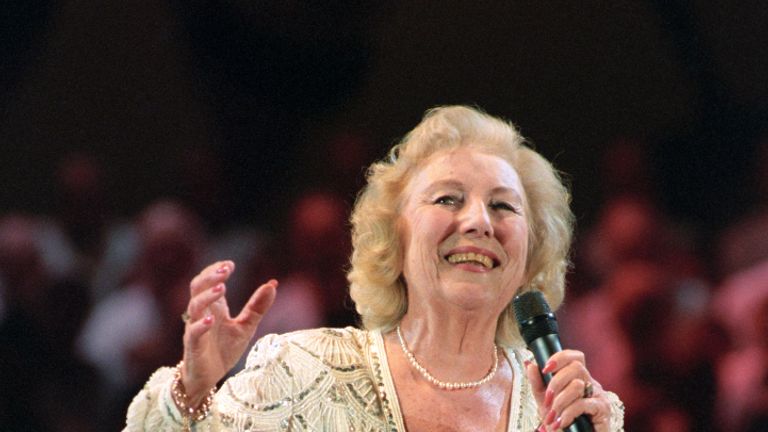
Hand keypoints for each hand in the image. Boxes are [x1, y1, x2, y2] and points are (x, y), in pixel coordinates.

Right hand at [181, 260, 276, 403]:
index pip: (208, 281)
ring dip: (207, 296)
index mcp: (214, 307)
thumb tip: (273, 283)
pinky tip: (211, 320)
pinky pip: (193, 333)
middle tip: (226, 269)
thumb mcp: (246, 326)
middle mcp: (202, 314)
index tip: (230, 265)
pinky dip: (200, 325)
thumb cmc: (223, 350)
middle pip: (198, 287)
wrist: (208, 378)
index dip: (216, 270)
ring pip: (194, 306)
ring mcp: (196, 329)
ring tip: (222, 288)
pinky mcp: (193, 346)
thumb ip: (257, 307)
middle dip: (210, 276)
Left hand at [525, 350, 612, 431]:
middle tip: (547, 400)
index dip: (560, 357)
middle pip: (576, 367)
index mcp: (578, 378)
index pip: (575, 357)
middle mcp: (591, 383)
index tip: (545, 368)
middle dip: (556, 383)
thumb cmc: (562, 420)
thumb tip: (530, 364)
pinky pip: (582, 404)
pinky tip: (562, 423)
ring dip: (560, 402)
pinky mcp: (602, 409)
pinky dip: (568, 413)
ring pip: (577, 385)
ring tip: (552, 417)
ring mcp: (599, 395)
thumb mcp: (545, 402)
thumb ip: (538, 383)